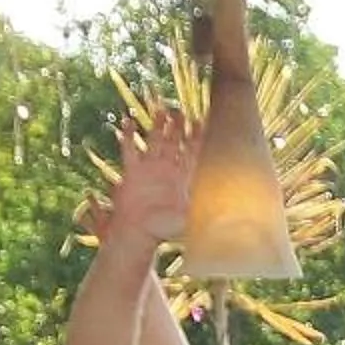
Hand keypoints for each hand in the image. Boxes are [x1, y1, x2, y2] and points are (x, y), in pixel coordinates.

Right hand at [101, 107, 194, 243]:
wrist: (138, 234)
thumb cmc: (162, 230)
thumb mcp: (185, 220)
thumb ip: (198, 214)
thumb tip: (216, 215)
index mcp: (181, 179)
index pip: (192, 152)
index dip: (196, 137)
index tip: (200, 121)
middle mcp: (166, 171)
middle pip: (174, 142)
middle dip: (178, 126)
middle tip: (181, 111)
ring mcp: (149, 169)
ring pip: (154, 142)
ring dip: (157, 126)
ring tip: (161, 110)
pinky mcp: (132, 172)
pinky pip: (129, 150)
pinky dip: (127, 135)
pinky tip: (128, 121)